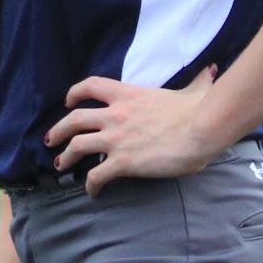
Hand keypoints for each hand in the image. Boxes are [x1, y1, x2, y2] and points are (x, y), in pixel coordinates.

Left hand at [45, 67, 226, 195]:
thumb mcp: (195, 90)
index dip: (74, 92)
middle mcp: (116, 114)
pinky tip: (92, 192)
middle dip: (58, 130)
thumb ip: (198, 81)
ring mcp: (117, 138)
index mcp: (128, 95)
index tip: (68, 101)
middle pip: (74, 119)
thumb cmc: (201, 111)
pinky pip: (96, 175)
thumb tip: (212, 71)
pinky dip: (90, 185)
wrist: (203, 128)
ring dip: (65, 157)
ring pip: (76, 146)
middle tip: (51, 140)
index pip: (91, 86)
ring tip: (60, 165)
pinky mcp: (123, 162)